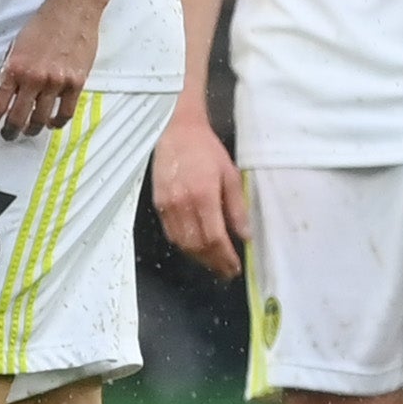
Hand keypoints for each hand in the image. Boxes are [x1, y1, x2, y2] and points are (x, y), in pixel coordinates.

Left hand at [0, 0, 109, 138]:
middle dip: (9, 132)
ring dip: (31, 130)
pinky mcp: (76, 83)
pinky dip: (56, 123)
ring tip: (28, 130)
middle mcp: (34, 78)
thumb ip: (5, 74)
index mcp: (14, 68)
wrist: (72, 10)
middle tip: (7, 136)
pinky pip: (65, 113)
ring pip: (40, 120)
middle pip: (17, 119)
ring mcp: (56, 82)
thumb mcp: (15, 48)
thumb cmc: (43, 26)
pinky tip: (50, 122)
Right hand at [151, 109, 247, 278]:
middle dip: (214, 262)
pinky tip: (196, 248)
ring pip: (183, 243)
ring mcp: (167, 206)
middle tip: (227, 271)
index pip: (215, 238)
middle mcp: (182, 204)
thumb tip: (245, 236)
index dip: (225, 257)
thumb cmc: (207, 150)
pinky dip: (185, 246)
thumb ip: (237, 208)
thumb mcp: (230, 174)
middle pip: (197, 245)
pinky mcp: (157, 205)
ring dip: (199, 258)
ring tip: (214, 263)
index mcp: (203, 195)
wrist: (176, 132)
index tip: (235, 267)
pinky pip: (171, 234)